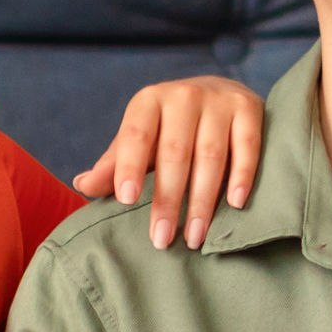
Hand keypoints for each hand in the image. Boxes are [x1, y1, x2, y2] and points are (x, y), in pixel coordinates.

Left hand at [75, 77, 266, 249]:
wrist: (218, 92)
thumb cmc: (169, 126)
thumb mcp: (139, 140)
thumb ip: (113, 164)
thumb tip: (82, 185)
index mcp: (148, 101)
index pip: (136, 135)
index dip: (129, 166)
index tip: (126, 200)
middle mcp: (183, 95)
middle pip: (174, 153)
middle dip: (167, 200)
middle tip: (162, 239)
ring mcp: (219, 100)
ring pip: (211, 155)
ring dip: (202, 201)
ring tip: (194, 237)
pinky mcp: (249, 107)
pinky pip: (246, 146)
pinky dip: (242, 175)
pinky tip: (234, 204)